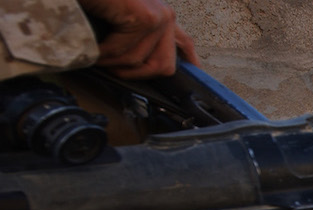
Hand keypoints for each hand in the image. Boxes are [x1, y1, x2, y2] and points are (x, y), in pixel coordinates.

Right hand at [79, 0, 199, 78]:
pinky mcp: (144, 19)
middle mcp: (165, 16)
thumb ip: (135, 40)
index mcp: (161, 15)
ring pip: (137, 62)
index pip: (183, 42)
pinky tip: (94, 46)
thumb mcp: (121, 23)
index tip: (191, 74)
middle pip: (164, 67)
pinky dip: (103, 55)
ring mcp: (157, 17)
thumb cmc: (96, 4)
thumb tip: (143, 66)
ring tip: (96, 53)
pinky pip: (124, 53)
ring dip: (110, 63)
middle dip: (134, 74)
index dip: (188, 61)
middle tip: (110, 68)